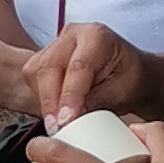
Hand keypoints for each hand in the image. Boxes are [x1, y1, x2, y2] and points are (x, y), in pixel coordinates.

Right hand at [24, 21, 156, 127]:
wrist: (130, 74)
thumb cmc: (130, 79)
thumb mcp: (120, 92)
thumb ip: (94, 101)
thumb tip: (70, 118)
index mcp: (96, 36)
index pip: (77, 67)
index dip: (69, 96)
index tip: (66, 120)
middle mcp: (72, 34)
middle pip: (49, 67)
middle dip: (50, 101)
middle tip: (56, 128)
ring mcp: (56, 44)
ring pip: (36, 72)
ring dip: (44, 100)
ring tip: (56, 123)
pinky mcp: (45, 57)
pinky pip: (33, 77)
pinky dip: (41, 97)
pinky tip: (54, 111)